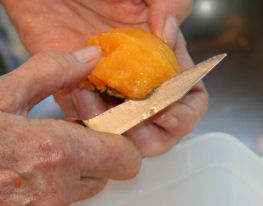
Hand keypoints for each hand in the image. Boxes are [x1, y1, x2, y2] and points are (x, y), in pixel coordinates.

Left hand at [0, 0, 207, 156]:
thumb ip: (170, 4)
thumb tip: (168, 36)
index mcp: (162, 57)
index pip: (189, 99)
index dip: (185, 113)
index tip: (167, 110)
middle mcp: (137, 79)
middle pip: (160, 129)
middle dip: (153, 135)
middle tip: (136, 118)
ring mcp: (106, 88)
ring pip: (122, 133)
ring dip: (114, 128)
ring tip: (96, 98)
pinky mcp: (73, 90)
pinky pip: (83, 119)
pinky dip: (83, 116)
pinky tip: (77, 92)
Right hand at [0, 47, 140, 205]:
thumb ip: (51, 74)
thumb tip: (87, 59)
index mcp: (55, 153)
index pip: (125, 159)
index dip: (120, 145)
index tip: (104, 135)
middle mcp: (54, 193)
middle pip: (100, 178)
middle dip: (85, 160)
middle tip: (48, 143)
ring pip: (71, 199)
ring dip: (59, 182)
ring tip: (17, 165)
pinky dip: (33, 205)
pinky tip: (1, 190)